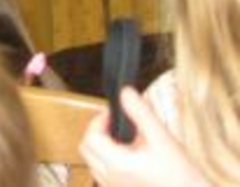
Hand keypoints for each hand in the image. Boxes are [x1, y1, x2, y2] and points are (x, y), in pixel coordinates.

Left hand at [79, 87, 210, 186]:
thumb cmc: (182, 176)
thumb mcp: (163, 139)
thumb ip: (141, 113)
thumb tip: (125, 93)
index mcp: (117, 165)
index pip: (90, 137)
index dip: (98, 120)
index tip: (112, 114)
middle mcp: (111, 179)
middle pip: (87, 150)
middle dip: (97, 132)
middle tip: (115, 123)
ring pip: (93, 163)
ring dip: (101, 147)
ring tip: (123, 140)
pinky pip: (104, 176)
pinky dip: (108, 162)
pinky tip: (129, 157)